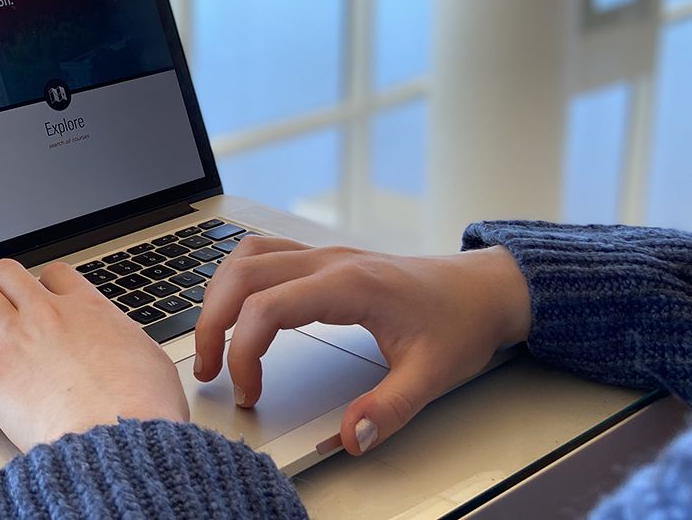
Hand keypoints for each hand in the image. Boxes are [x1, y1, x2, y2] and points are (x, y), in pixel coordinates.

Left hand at [0, 258, 188, 451]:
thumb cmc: (142, 409)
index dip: (46, 286)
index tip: (45, 301)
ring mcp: (17, 341)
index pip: (55, 273)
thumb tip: (125, 350)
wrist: (117, 439)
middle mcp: (48, 315)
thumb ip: (127, 343)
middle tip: (7, 309)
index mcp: (88, 308)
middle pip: (7, 273)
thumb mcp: (151, 359)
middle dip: (4, 288)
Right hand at [193, 237, 529, 454]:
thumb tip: (351, 438)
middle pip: (242, 276)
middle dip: (211, 324)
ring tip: (212, 341)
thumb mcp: (433, 374)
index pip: (267, 307)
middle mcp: (328, 261)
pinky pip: (262, 253)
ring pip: (245, 256)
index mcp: (349, 284)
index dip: (243, 353)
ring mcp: (323, 255)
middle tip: (208, 371)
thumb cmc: (459, 321)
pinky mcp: (322, 259)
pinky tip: (235, 308)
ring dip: (218, 295)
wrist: (483, 289)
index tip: (249, 393)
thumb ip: (389, 408)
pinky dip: (236, 278)